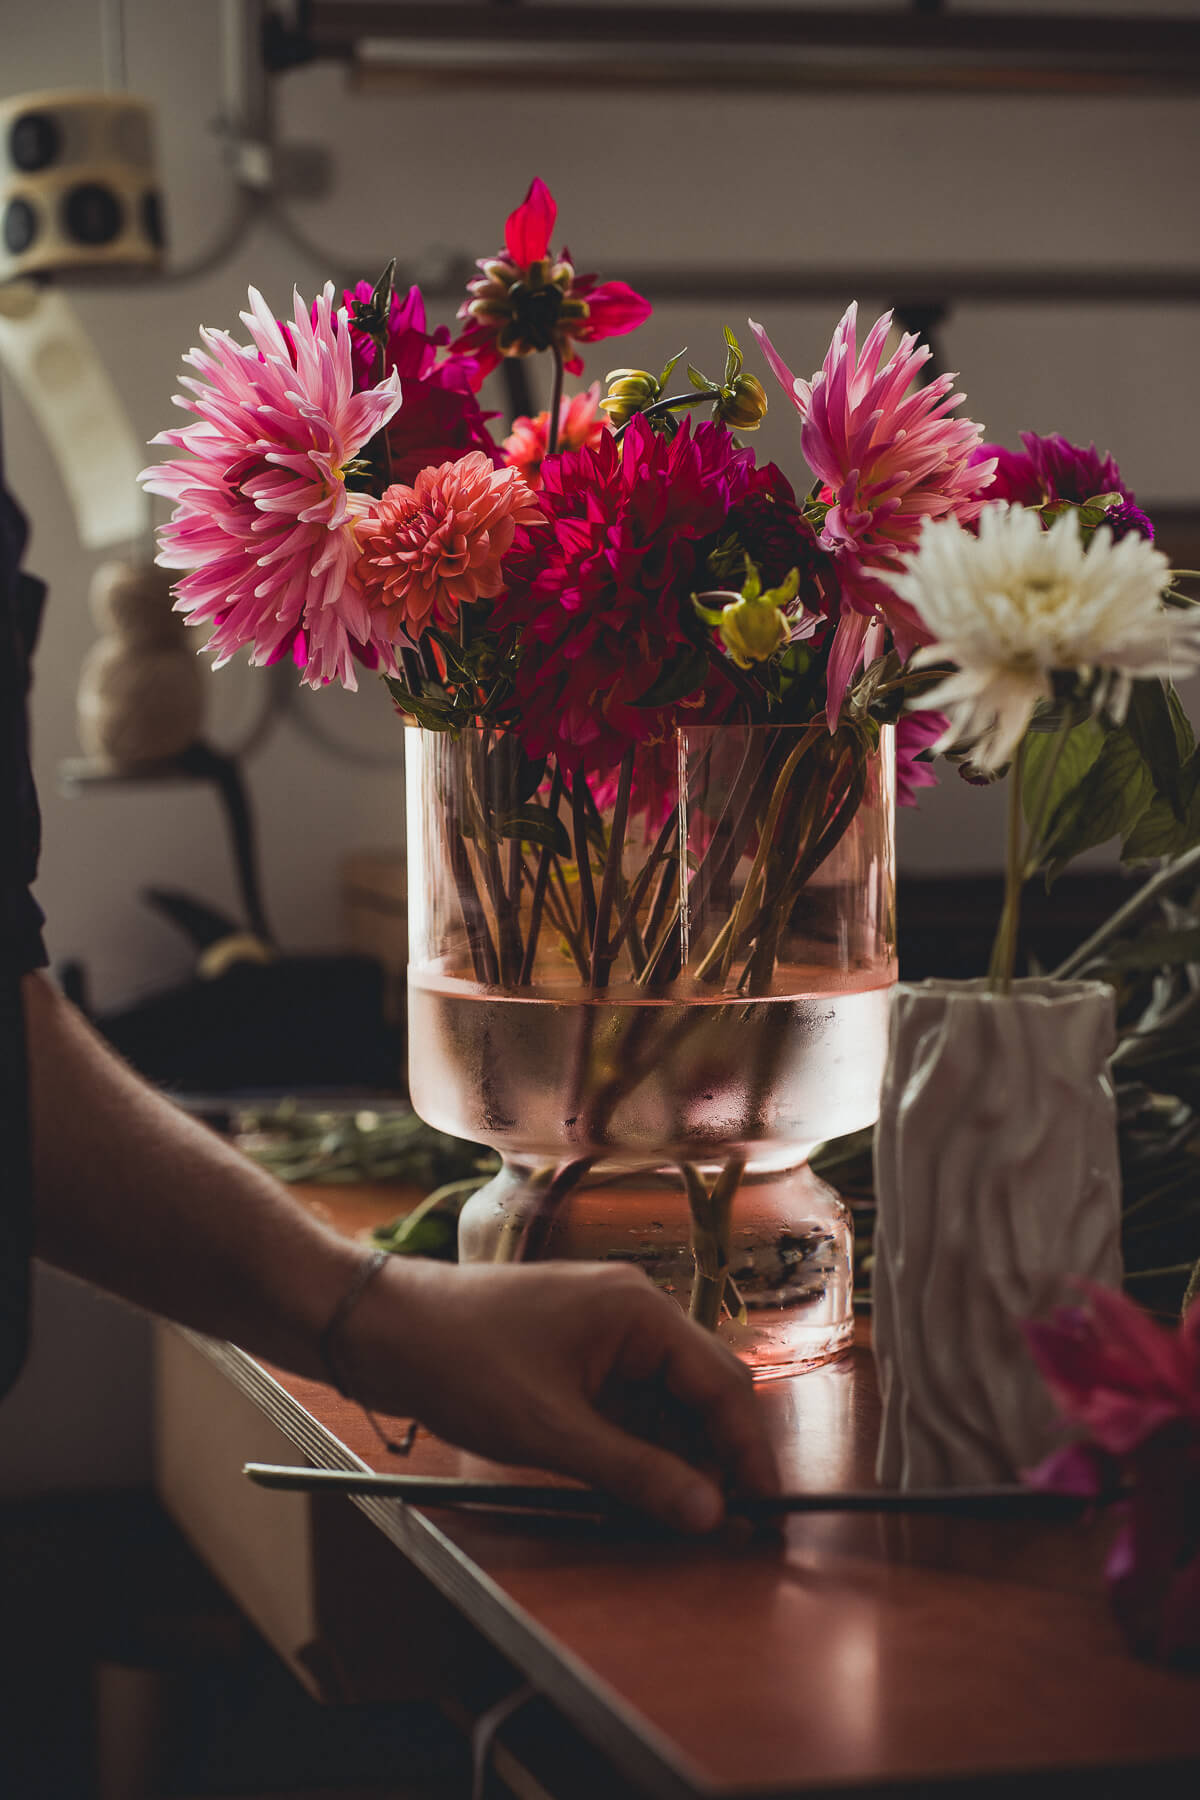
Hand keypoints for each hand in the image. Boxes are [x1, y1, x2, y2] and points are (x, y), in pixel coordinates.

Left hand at [347, 1258, 780, 1532]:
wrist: (382, 1327)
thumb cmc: (460, 1360)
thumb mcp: (552, 1430)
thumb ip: (636, 1472)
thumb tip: (707, 1512)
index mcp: (639, 1311)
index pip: (723, 1383)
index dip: (749, 1450)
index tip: (765, 1508)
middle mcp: (632, 1311)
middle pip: (701, 1390)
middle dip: (716, 1456)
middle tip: (723, 1524)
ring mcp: (603, 1330)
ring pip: (665, 1400)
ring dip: (675, 1454)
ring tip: (674, 1514)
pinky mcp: (575, 1351)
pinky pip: (628, 1399)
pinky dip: (638, 1443)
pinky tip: (632, 1484)